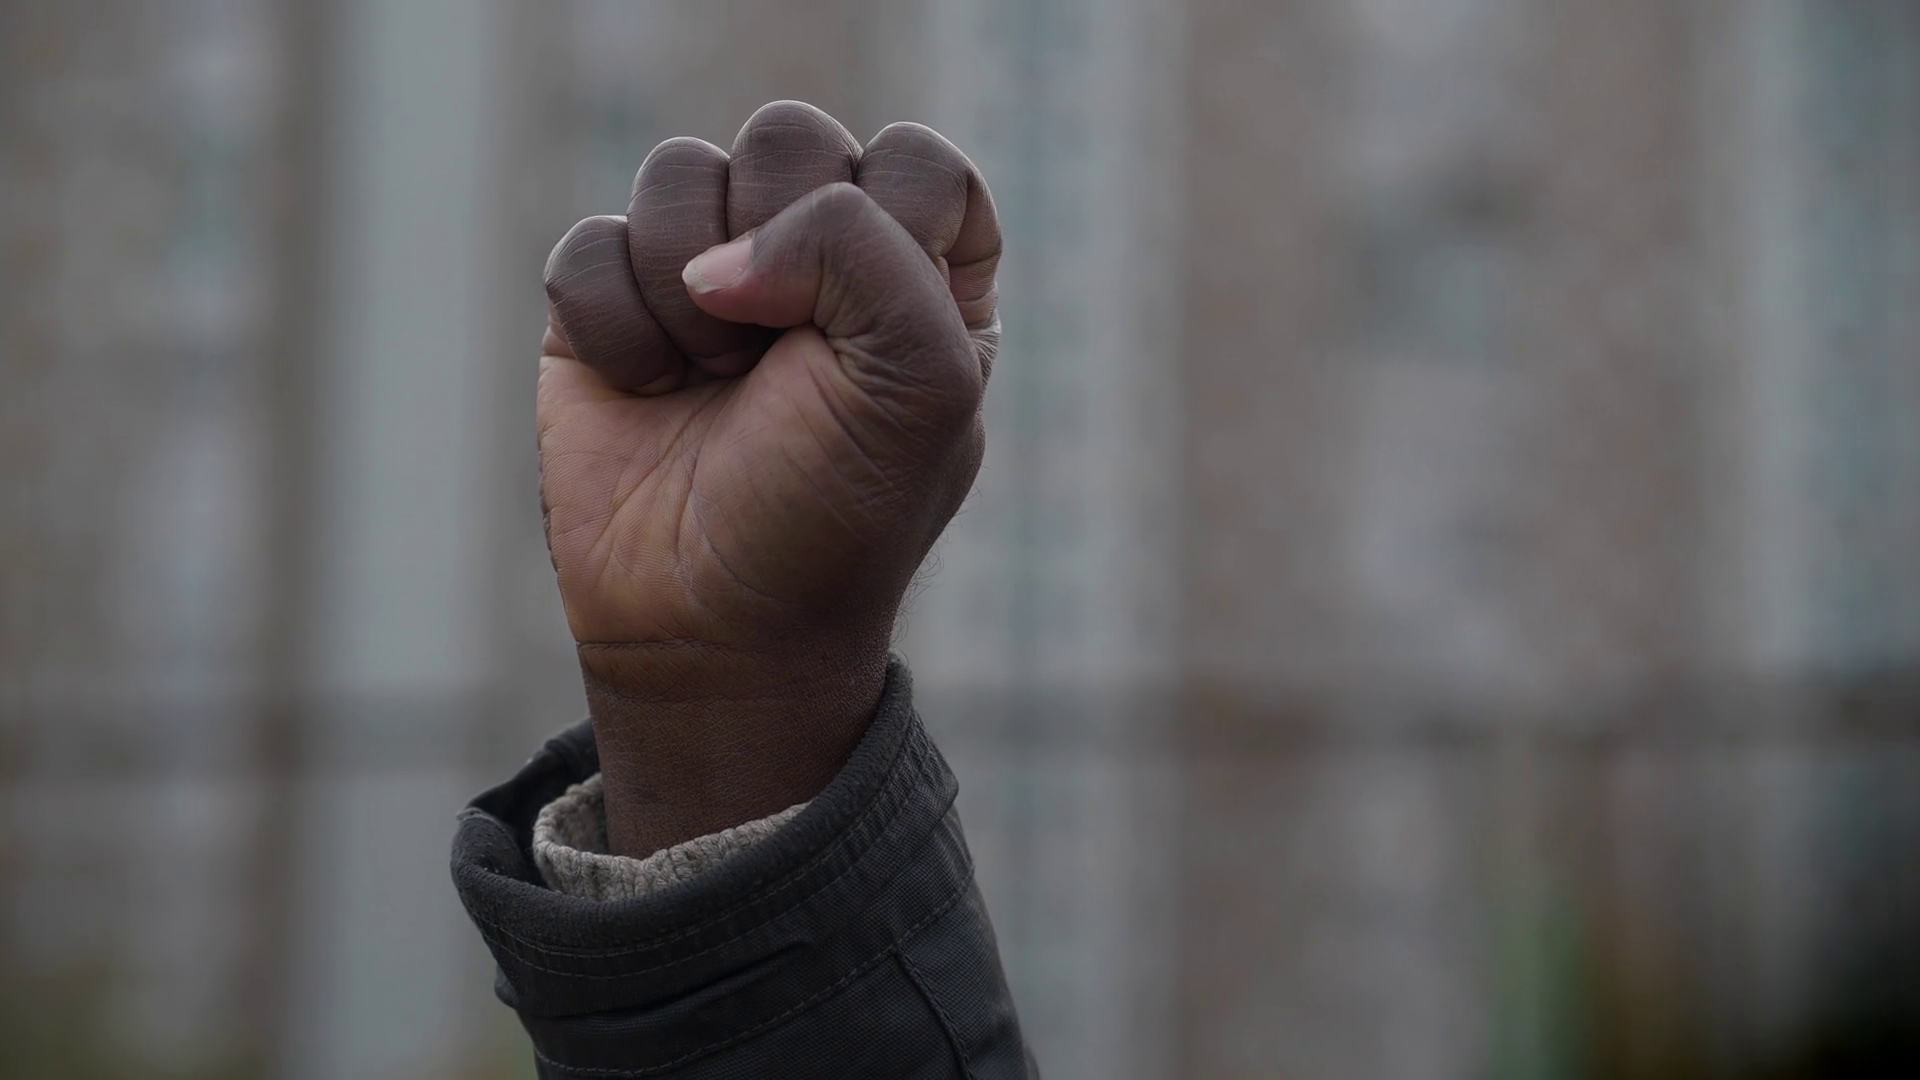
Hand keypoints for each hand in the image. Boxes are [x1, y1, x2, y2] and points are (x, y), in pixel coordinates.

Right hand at [538, 102, 1000, 855]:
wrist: (711, 633)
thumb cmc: (834, 515)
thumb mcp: (917, 381)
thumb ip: (860, 246)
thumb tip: (719, 255)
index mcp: (923, 275)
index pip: (915, 160)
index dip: (885, 224)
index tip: (871, 332)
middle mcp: (818, 260)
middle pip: (788, 136)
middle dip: (777, 245)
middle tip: (777, 356)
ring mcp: (708, 277)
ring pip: (677, 172)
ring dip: (688, 293)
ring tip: (711, 383)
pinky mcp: (609, 309)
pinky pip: (589, 244)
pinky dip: (615, 327)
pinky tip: (646, 394)